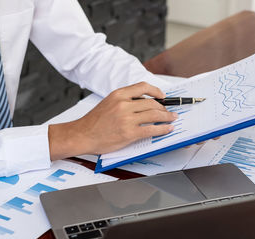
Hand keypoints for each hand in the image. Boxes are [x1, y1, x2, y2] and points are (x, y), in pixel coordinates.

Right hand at [48, 82, 177, 159]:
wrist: (82, 135)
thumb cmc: (93, 122)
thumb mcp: (108, 103)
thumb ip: (124, 101)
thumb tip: (143, 104)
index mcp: (118, 95)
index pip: (143, 87)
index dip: (156, 91)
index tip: (162, 96)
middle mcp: (123, 104)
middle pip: (152, 103)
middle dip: (164, 108)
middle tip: (169, 112)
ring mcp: (126, 119)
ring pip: (154, 115)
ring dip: (167, 117)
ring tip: (172, 119)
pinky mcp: (129, 133)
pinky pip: (151, 129)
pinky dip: (163, 129)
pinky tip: (167, 129)